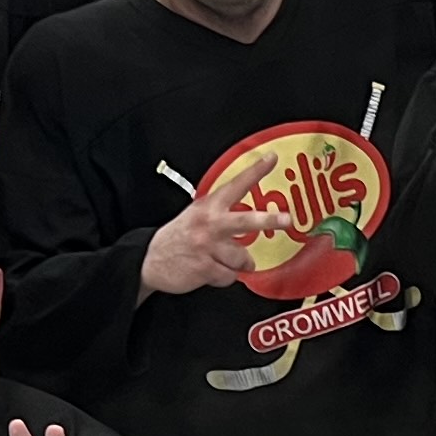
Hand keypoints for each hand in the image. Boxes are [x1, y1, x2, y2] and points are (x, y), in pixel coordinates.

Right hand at [141, 144, 297, 295]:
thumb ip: (221, 213)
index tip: (271, 159)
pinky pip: (229, 276)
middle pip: (245, 221)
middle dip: (268, 220)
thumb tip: (253, 220)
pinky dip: (224, 277)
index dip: (255, 172)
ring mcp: (206, 246)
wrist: (149, 260)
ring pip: (242, 258)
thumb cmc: (179, 237)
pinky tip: (211, 270)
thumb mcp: (196, 216)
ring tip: (221, 259)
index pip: (236, 185)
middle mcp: (209, 224)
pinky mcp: (204, 268)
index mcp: (208, 206)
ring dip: (237, 263)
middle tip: (286, 219)